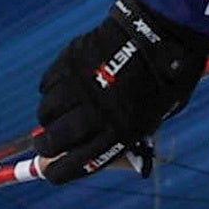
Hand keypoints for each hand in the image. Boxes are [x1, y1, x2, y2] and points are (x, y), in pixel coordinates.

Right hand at [35, 0, 208, 174]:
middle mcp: (96, 113)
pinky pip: (48, 84)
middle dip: (45, 146)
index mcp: (119, 134)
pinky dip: (52, 88)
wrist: (164, 36)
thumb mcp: (149, 121)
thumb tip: (81, 150)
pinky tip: (66, 85)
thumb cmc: (162, 83)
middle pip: (53, 140)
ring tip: (60, 110)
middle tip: (44, 143)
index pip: (74, 165)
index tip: (51, 171)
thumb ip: (119, 137)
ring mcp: (80, 87)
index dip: (58, 172)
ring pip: (46, 111)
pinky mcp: (70, 62)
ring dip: (49, 116)